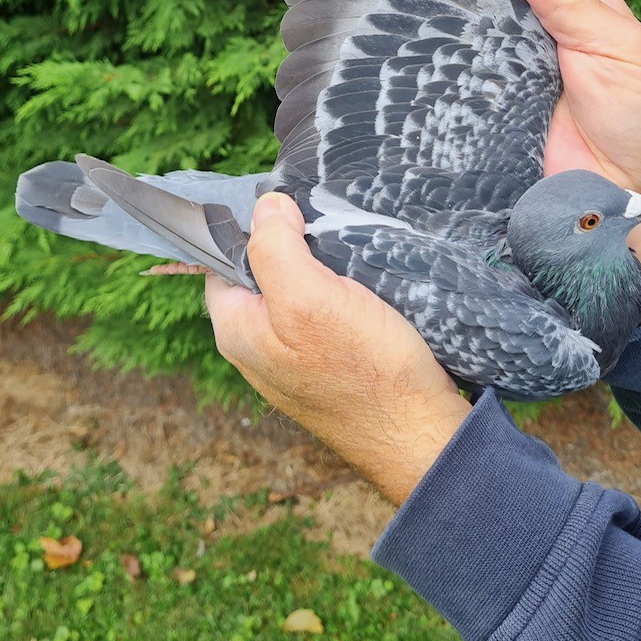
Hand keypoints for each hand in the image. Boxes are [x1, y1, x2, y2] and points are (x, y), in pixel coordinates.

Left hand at [204, 192, 469, 506]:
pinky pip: (325, 314)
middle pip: (261, 274)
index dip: (250, 228)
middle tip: (326, 226)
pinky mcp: (330, 364)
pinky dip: (342, 292)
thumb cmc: (363, 370)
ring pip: (297, 291)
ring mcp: (294, 359)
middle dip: (290, 245)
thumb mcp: (309, 297)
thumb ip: (275, 249)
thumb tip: (265, 206)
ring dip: (321, 268)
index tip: (288, 208)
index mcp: (236, 330)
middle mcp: (257, 347)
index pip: (221, 260)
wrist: (419, 434)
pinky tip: (365, 283)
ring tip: (350, 250)